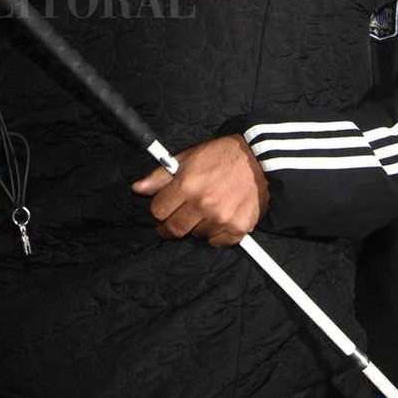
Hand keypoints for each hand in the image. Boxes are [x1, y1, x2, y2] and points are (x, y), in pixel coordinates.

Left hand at [132, 134, 267, 247]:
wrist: (259, 159)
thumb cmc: (222, 156)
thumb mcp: (187, 158)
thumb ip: (160, 176)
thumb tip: (138, 188)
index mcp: (187, 185)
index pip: (158, 211)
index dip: (158, 211)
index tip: (163, 209)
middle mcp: (203, 204)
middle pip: (174, 229)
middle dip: (170, 226)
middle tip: (177, 218)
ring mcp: (221, 218)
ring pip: (196, 235)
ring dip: (196, 227)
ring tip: (205, 210)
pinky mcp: (237, 228)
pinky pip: (217, 242)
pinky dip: (216, 233)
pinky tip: (219, 218)